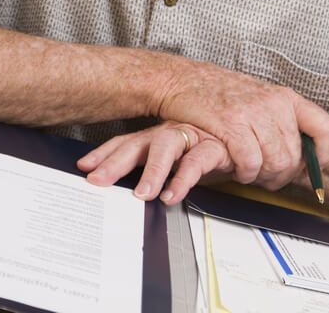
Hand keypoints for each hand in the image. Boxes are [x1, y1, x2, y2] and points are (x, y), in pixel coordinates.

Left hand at [77, 122, 232, 204]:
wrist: (245, 140)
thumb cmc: (203, 151)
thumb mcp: (174, 161)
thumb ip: (151, 171)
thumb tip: (122, 190)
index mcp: (155, 138)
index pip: (124, 143)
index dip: (103, 154)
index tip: (84, 167)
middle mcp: (168, 134)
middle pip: (136, 144)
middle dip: (114, 162)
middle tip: (97, 181)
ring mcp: (190, 137)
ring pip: (165, 147)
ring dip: (152, 171)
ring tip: (142, 193)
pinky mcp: (214, 146)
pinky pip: (197, 161)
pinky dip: (183, 179)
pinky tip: (173, 195)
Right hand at [155, 60, 328, 188]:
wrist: (181, 79)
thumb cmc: (217, 91)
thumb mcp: (258, 96)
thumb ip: (280, 118)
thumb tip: (304, 150)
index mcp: (283, 97)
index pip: (323, 127)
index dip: (323, 153)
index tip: (314, 166)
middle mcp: (272, 104)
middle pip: (294, 155)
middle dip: (281, 174)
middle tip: (267, 177)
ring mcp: (251, 114)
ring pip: (274, 162)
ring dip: (261, 176)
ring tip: (250, 172)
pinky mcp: (230, 125)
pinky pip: (249, 162)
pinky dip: (244, 173)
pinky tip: (236, 169)